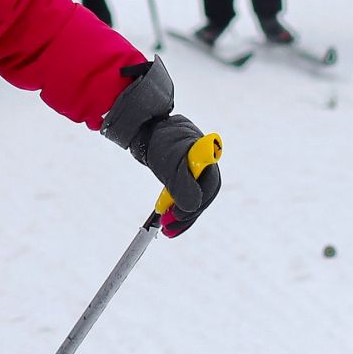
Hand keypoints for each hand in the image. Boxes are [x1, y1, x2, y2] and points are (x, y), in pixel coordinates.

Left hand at [100, 58, 220, 237]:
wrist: (144, 124)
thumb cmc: (159, 139)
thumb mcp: (169, 162)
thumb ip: (181, 184)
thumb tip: (193, 206)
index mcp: (207, 158)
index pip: (208, 189)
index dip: (194, 207)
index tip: (175, 217)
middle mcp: (205, 164)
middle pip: (202, 196)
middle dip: (185, 215)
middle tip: (167, 229)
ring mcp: (195, 168)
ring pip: (192, 197)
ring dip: (180, 215)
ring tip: (164, 229)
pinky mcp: (183, 171)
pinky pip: (184, 193)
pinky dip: (176, 206)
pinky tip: (166, 219)